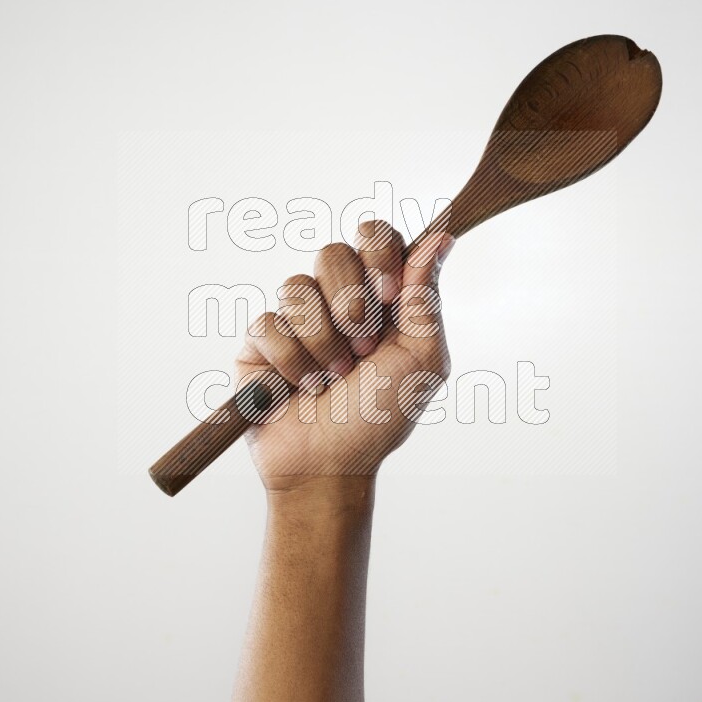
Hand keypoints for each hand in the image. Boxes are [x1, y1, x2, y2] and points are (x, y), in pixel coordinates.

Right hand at [235, 221, 453, 489]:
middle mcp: (336, 300)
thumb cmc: (379, 418)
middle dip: (351, 304)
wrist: (329, 464)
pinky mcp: (260, 341)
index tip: (389, 295)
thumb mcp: (422, 359)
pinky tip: (300, 388)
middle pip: (332, 253)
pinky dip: (291, 362)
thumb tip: (441, 238)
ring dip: (322, 342)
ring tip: (333, 379)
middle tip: (362, 350)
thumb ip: (425, 296)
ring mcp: (296, 319)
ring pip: (296, 287)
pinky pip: (268, 323)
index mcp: (379, 298)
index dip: (379, 255)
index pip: (375, 237)